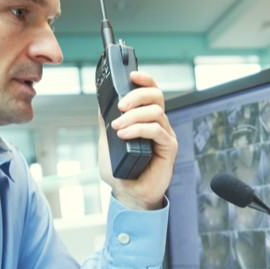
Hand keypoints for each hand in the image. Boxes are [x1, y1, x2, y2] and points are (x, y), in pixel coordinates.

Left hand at [98, 71, 177, 210]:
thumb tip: (100, 101)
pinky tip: (124, 135)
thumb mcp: (107, 141)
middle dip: (137, 95)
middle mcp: (158, 124)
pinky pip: (157, 131)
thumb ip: (106, 121)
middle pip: (156, 96)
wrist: (127, 193)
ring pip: (155, 112)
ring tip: (118, 127)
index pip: (150, 92)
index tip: (131, 74)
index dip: (144, 79)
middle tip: (121, 105)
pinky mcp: (169, 148)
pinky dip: (139, 129)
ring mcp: (165, 135)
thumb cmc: (120, 170)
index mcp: (145, 119)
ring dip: (134, 116)